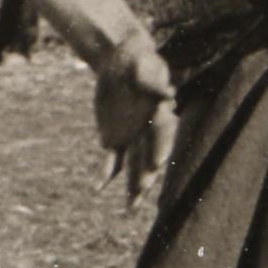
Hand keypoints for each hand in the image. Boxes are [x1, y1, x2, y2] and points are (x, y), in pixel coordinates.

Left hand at [93, 47, 178, 202]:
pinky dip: (106, 174)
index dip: (160, 148)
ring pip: (133, 166)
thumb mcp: (144, 63)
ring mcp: (131, 137)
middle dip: (145, 174)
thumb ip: (153, 80)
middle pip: (148, 156)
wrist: (120, 62)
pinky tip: (98, 188)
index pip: (161, 134)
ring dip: (131, 186)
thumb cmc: (137, 59)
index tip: (158, 163)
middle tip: (141, 191)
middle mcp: (147, 130)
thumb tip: (169, 95)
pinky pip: (112, 160)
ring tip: (130, 208)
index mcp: (158, 113)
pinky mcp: (114, 138)